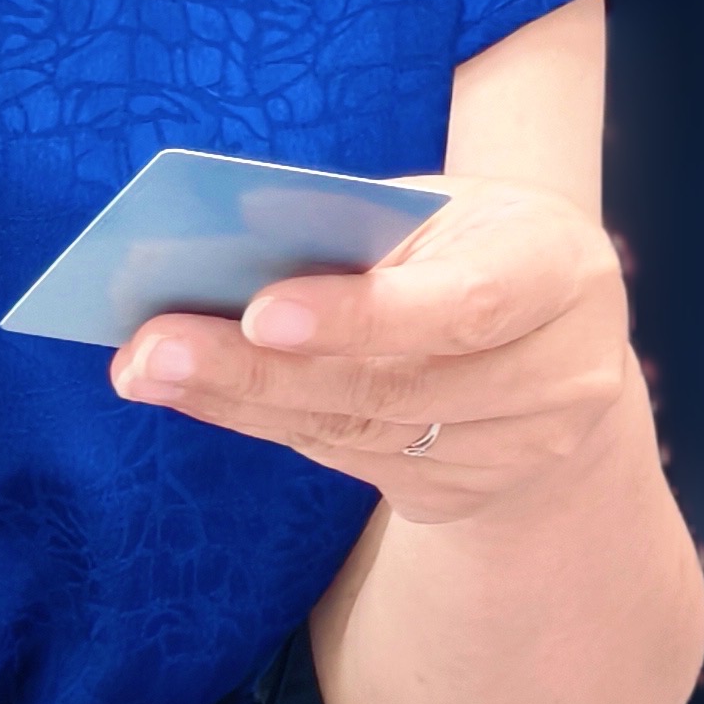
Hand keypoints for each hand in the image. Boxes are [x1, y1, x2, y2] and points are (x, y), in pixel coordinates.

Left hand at [107, 180, 634, 519]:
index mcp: (559, 269)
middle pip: (392, 387)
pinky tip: (191, 392)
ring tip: (143, 367)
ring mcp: (517, 450)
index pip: (465, 302)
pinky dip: (258, 421)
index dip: (363, 315)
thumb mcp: (445, 211)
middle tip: (152, 346)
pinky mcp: (463, 492)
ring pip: (356, 434)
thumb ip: (362, 226)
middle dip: (257, 368)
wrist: (555, 345)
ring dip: (237, 399)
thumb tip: (226, 246)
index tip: (258, 311)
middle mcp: (558, 374)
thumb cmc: (471, 244)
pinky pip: (346, 460)